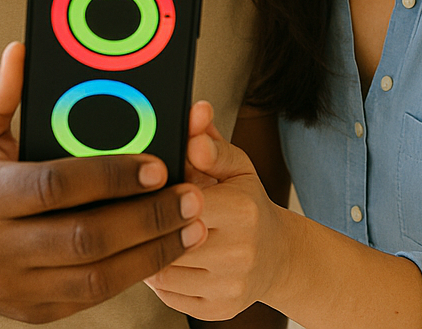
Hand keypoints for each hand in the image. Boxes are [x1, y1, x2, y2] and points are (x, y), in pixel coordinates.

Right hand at [0, 42, 206, 322]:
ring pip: (95, 278)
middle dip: (146, 217)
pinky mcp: (33, 312)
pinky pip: (92, 297)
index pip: (53, 186)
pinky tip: (164, 247)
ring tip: (193, 224)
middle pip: (84, 238)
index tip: (155, 164)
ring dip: (152, 251)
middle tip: (191, 194)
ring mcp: (13, 288)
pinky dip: (134, 273)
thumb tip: (20, 51)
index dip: (109, 177)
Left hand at [145, 102, 284, 320]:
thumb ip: (210, 140)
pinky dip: (160, 277)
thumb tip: (194, 112)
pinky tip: (167, 257)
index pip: (183, 204)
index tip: (154, 189)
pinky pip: (168, 295)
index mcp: (243, 212)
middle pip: (169, 239)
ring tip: (155, 233)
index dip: (162, 196)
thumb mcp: (236, 167)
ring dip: (151, 251)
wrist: (278, 256)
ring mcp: (228, 287)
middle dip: (152, 225)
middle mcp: (239, 253)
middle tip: (144, 212)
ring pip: (163, 271)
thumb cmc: (250, 206)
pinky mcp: (216, 311)